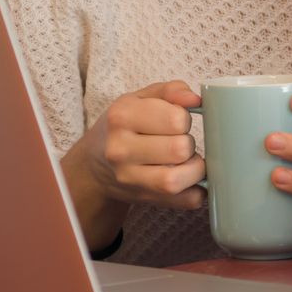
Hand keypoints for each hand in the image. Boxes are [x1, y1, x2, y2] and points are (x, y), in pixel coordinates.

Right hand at [73, 81, 206, 210]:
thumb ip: (170, 90)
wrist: (95, 163)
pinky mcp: (143, 198)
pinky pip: (185, 201)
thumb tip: (195, 100)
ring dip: (195, 169)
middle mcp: (121, 149)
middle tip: (181, 141)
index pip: (176, 119)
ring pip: (177, 180)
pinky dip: (197, 190)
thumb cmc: (123, 125)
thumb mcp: (140, 98)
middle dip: (189, 143)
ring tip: (188, 160)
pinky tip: (189, 178)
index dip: (185, 117)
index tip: (176, 120)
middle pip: (180, 149)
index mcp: (122, 116)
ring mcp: (129, 178)